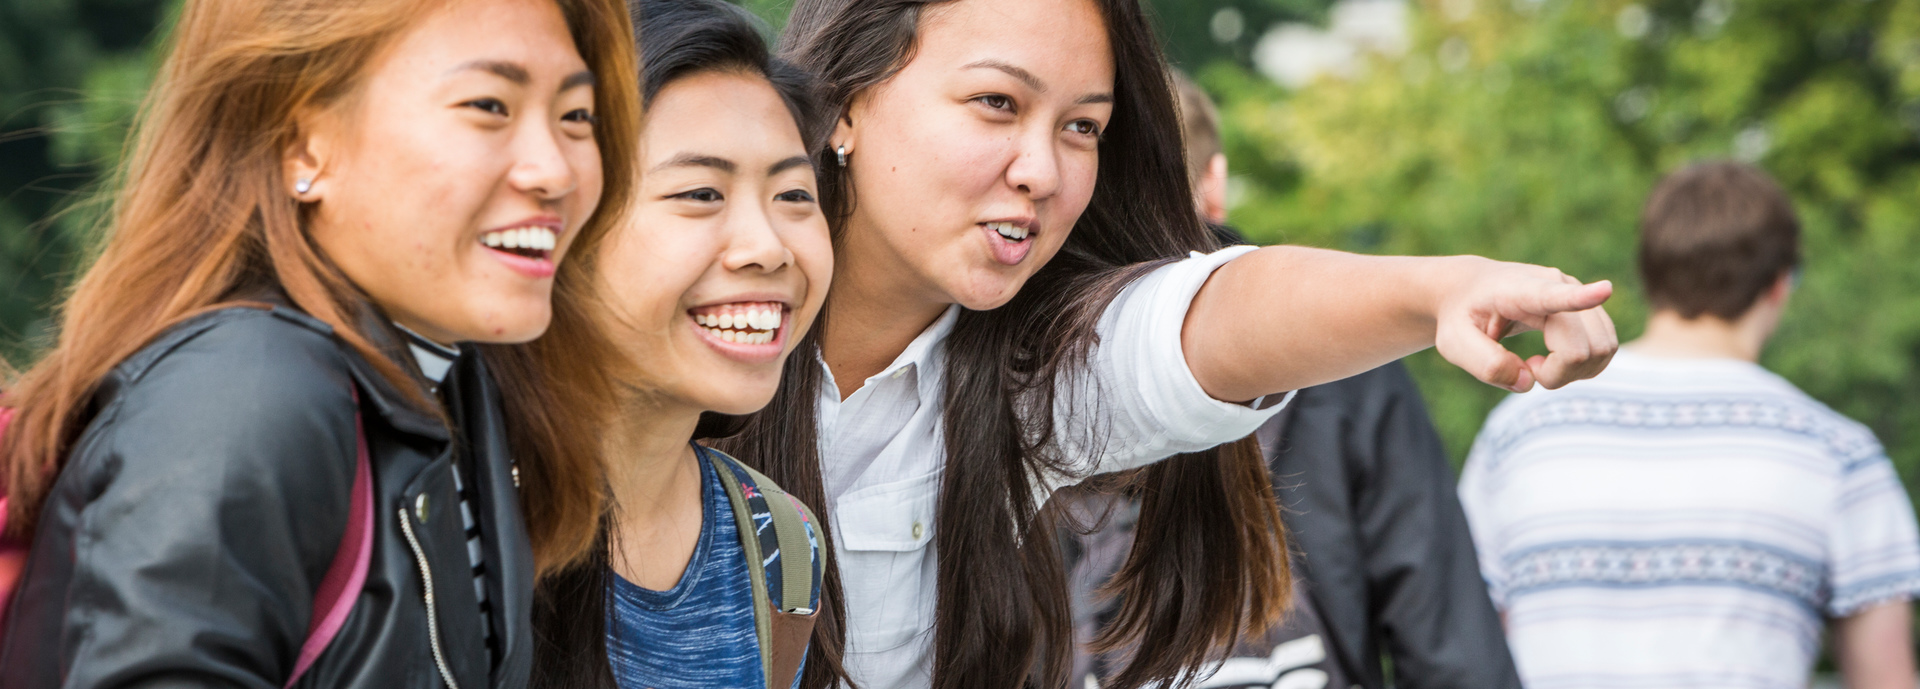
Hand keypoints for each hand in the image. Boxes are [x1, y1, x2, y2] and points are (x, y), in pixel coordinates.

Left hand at [1432, 259, 1617, 391]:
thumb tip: (1528, 381)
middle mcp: (1558, 284)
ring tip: (1534, 363)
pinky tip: (1551, 359)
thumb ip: (1485, 364)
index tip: (1605, 290)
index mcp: (1519, 290)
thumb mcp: (1454, 342)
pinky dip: (1580, 367)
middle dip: (1557, 375)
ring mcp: (1579, 294)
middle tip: (1525, 368)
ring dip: (1571, 372)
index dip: (1582, 297)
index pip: (1553, 296)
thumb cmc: (1461, 315)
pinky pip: (1605, 349)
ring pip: (1601, 350)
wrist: (1470, 289)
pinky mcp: (1590, 309)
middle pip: (1582, 348)